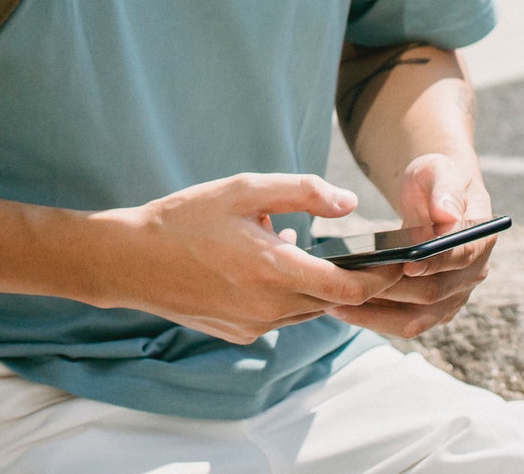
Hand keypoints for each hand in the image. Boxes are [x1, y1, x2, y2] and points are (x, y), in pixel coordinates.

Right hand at [79, 174, 401, 344]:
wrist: (128, 260)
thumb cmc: (183, 219)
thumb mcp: (242, 189)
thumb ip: (301, 192)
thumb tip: (347, 203)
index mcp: (275, 272)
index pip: (352, 288)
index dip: (381, 276)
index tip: (395, 260)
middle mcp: (270, 307)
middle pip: (333, 300)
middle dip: (349, 278)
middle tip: (354, 250)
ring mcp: (254, 326)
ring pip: (306, 309)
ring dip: (312, 284)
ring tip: (288, 248)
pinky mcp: (239, 334)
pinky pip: (278, 317)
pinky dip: (283, 295)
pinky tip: (259, 266)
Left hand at [328, 153, 494, 337]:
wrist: (434, 195)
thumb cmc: (435, 180)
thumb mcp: (440, 171)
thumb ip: (446, 190)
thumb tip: (448, 215)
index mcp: (478, 240)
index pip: (459, 258)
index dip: (434, 263)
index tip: (405, 265)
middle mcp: (471, 274)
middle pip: (433, 294)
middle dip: (392, 292)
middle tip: (352, 286)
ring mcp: (452, 295)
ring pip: (417, 318)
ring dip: (377, 316)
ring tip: (335, 306)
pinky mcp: (433, 307)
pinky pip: (405, 321)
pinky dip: (375, 320)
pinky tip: (342, 310)